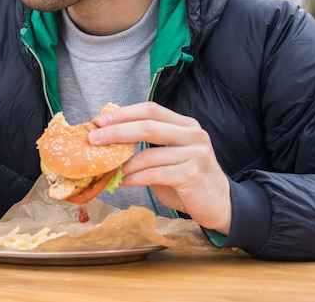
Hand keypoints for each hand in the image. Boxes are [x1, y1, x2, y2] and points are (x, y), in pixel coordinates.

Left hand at [89, 101, 231, 233]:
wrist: (221, 205)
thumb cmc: (188, 179)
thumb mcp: (170, 155)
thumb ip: (149, 145)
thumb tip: (109, 138)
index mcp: (185, 125)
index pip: (151, 109)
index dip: (124, 113)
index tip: (99, 121)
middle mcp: (193, 134)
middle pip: (148, 126)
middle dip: (116, 131)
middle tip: (93, 138)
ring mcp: (195, 154)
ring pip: (149, 153)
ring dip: (122, 162)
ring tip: (105, 167)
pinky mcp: (192, 174)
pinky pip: (154, 174)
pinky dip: (133, 178)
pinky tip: (120, 182)